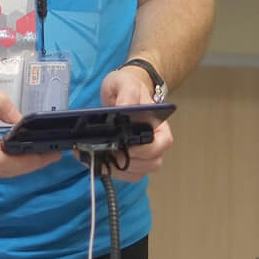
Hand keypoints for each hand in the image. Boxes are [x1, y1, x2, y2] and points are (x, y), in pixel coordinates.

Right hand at [0, 73, 58, 178]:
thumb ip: (0, 103)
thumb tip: (20, 121)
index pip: (3, 160)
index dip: (28, 162)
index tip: (49, 156)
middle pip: (2, 171)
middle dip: (28, 165)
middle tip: (49, 155)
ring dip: (15, 167)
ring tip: (34, 155)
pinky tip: (10, 156)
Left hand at [99, 64, 172, 181]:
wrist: (120, 91)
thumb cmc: (127, 86)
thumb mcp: (125, 83)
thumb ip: (127, 94)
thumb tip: (124, 108)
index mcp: (158, 124)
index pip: (162, 143)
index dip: (147, 150)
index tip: (126, 147)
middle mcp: (154, 142)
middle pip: (152, 163)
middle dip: (130, 163)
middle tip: (107, 153)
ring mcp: (142, 153)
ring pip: (139, 172)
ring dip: (119, 170)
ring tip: (98, 157)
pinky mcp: (130, 160)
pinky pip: (126, 175)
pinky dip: (112, 172)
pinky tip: (96, 161)